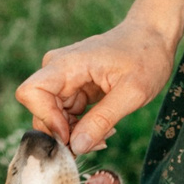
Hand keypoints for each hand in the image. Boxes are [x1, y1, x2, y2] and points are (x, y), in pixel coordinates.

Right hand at [15, 16, 177, 154]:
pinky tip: (105, 126)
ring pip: (53, 119)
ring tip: (107, 133)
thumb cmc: (145, 56)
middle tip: (99, 141)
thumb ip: (102, 120)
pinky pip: (65, 117)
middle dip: (65, 134)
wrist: (153, 37)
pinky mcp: (72, 89)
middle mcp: (58, 70)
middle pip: (41, 111)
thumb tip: (76, 146)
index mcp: (66, 64)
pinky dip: (82, 128)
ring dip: (76, 134)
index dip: (46, 118)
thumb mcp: (133, 92)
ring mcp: (64, 80)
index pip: (31, 93)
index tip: (72, 134)